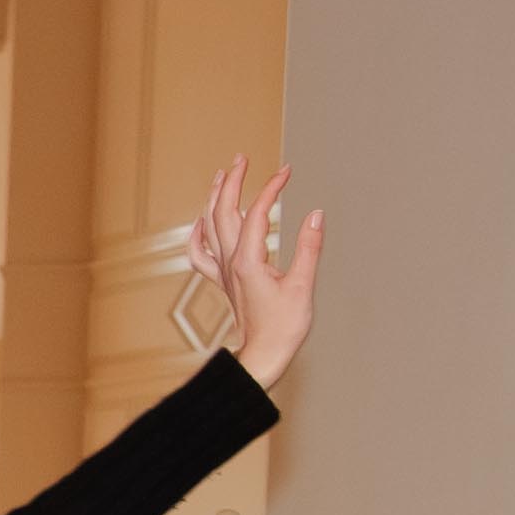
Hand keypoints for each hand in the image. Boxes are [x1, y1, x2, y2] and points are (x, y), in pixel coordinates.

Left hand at [187, 155, 321, 389]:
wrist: (262, 356)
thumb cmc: (283, 328)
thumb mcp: (303, 286)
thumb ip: (309, 248)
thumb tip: (315, 214)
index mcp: (248, 262)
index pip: (256, 214)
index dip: (270, 188)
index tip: (286, 170)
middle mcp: (230, 264)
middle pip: (222, 213)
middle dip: (231, 182)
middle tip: (241, 158)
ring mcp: (223, 272)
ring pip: (208, 228)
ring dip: (214, 199)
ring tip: (222, 176)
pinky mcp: (223, 281)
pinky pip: (200, 253)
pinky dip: (198, 234)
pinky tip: (202, 221)